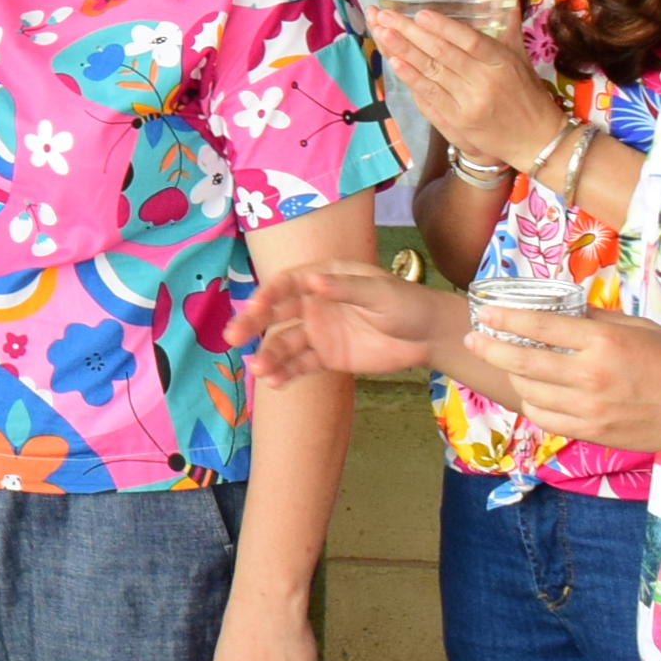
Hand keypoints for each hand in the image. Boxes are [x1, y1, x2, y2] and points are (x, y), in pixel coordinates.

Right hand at [222, 260, 463, 383]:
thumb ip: (346, 289)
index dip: (267, 294)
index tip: (253, 308)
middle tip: (232, 336)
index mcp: (323, 278)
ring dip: (268, 354)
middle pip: (276, 313)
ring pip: (285, 342)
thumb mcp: (380, 292)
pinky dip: (286, 373)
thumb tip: (313, 283)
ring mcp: (318, 331)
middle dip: (252, 323)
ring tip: (257, 370)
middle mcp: (314, 303)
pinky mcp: (326, 356)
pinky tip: (273, 382)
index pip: (287, 284)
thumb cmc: (406, 303)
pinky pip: (301, 365)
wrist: (427, 336)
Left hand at [369, 0, 571, 177]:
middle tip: (385, 16)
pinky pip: (429, 99)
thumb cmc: (525, 92)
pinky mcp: (457, 124)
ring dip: (404, 53)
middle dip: (410, 34)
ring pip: (431, 75)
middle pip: (443, 55)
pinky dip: (412, 80)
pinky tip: (396, 64)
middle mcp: (484, 84)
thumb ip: (507, 16)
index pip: (471, 42)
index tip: (420, 13)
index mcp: (502, 63)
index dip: (445, 28)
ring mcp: (468, 106)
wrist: (535, 141)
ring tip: (382, 33)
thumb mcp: (519, 54)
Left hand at [452, 305, 660, 456]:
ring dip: (513, 376)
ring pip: (530, 393)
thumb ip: (595, 319)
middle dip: (491, 347)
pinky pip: (547, 419)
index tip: (484, 312)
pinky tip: (533, 393)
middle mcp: (590, 376)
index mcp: (602, 343)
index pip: (539, 326)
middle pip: (523, 361)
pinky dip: (533, 404)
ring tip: (509, 364)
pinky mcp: (594, 433)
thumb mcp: (638, 326)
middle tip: (475, 339)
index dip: (505, 318)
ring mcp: (590, 409)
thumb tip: (560, 310)